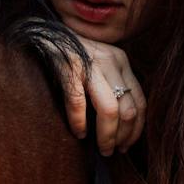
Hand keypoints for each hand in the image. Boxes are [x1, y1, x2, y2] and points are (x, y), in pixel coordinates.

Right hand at [56, 36, 145, 155]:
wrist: (43, 31)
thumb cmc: (71, 54)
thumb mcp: (100, 63)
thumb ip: (112, 83)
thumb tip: (122, 123)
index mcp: (121, 61)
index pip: (140, 101)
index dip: (136, 129)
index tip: (127, 145)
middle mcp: (110, 61)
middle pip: (128, 109)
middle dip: (122, 137)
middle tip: (113, 151)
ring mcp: (90, 64)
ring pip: (110, 110)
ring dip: (107, 136)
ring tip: (102, 149)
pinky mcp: (68, 69)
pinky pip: (78, 104)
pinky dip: (79, 123)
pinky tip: (79, 133)